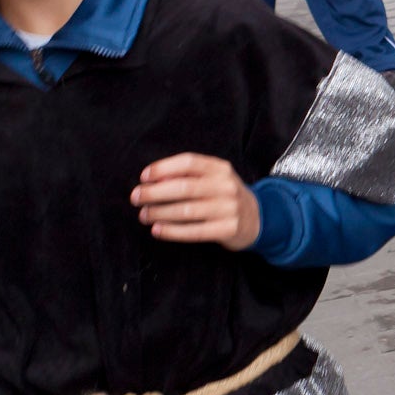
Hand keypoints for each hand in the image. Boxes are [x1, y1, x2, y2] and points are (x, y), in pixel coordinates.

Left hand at [130, 153, 260, 248]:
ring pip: (186, 211)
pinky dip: (172, 232)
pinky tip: (157, 230)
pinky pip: (195, 231)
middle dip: (154, 193)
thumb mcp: (213, 178)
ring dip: (159, 213)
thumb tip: (153, 180)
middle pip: (184, 187)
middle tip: (136, 198)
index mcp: (220, 168)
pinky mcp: (228, 229)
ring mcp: (229, 208)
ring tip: (143, 215)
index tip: (143, 177)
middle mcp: (226, 186)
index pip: (189, 162)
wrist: (258, 218)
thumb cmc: (224, 196)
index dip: (163, 168)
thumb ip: (188, 175)